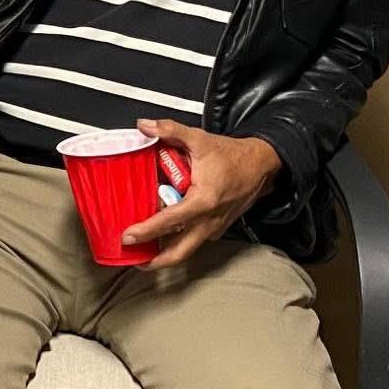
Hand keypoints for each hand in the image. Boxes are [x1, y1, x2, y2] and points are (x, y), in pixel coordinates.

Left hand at [122, 118, 282, 269]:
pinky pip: (194, 240)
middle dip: (154, 262)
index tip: (129, 236)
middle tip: (132, 259)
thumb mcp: (199, 139)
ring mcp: (214, 227)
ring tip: (143, 253)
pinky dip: (178, 242)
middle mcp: (209, 219)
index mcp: (203, 200)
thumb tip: (145, 126)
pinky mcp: (216, 228)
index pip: (169, 221)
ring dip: (164, 255)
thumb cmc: (233, 156)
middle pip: (179, 253)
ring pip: (187, 250)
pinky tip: (164, 235)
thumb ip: (170, 130)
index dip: (146, 231)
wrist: (259, 165)